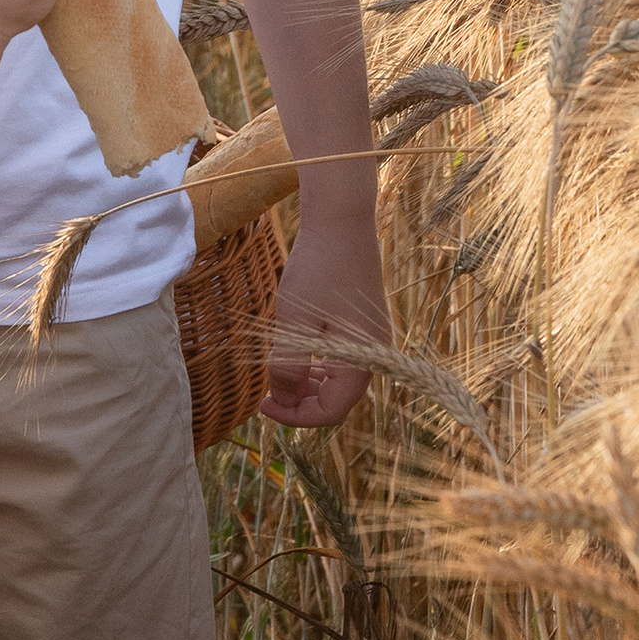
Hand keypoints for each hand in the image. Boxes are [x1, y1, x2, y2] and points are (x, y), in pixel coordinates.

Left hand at [263, 209, 387, 426]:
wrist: (341, 223)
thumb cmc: (318, 270)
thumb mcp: (295, 324)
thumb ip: (288, 368)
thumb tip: (283, 402)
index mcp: (363, 361)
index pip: (331, 412)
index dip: (295, 416)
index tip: (263, 405)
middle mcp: (375, 356)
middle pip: (338, 401)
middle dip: (301, 404)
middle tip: (266, 395)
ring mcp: (371, 341)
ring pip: (339, 382)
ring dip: (308, 386)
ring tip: (277, 376)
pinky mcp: (363, 327)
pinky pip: (342, 361)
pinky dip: (317, 367)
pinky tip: (294, 356)